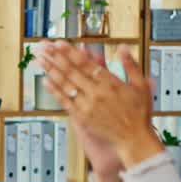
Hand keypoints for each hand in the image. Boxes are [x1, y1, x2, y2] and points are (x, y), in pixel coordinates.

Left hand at [39, 42, 161, 171]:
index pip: (85, 63)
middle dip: (55, 57)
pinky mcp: (82, 117)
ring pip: (65, 84)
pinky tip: (45, 81)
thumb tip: (123, 48)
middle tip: (43, 47)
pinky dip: (54, 91)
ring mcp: (87, 105)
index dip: (70, 52)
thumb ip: (130, 65)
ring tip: (40, 60)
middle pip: (71, 71)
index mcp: (110, 83)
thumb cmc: (138, 113)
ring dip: (51, 71)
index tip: (59, 43)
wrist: (133, 139)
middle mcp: (96, 93)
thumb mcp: (141, 86)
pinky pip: (65, 102)